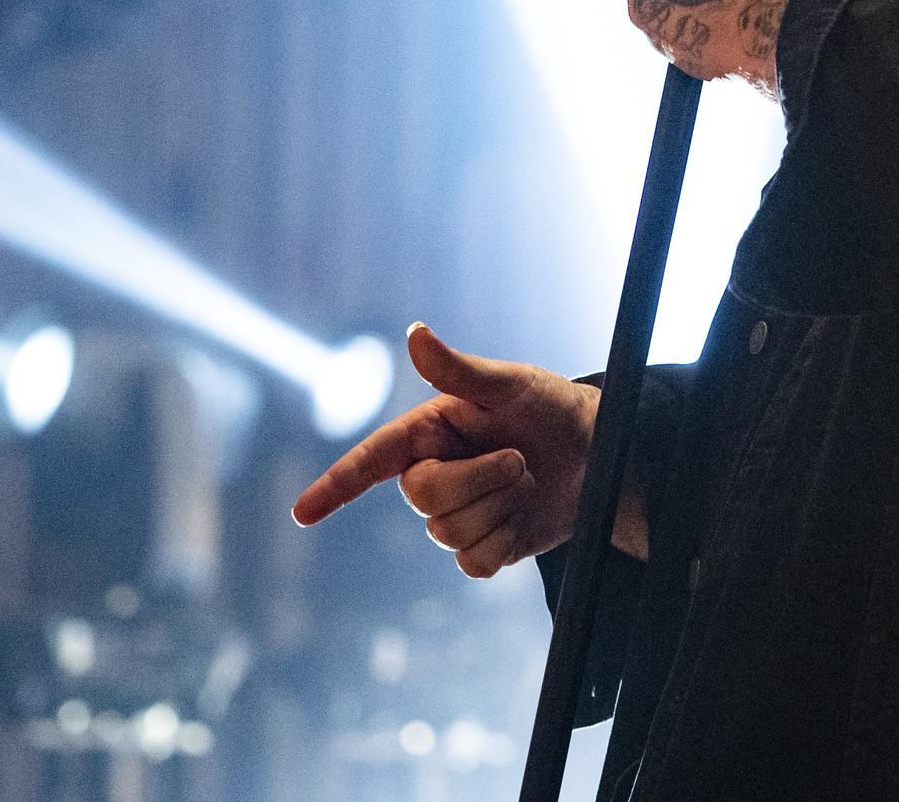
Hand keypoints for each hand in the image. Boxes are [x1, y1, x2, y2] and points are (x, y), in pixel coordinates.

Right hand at [291, 324, 634, 574]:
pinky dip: (506, 540)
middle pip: (423, 498)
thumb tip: (415, 333)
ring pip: (449, 533)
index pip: (370, 460)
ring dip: (501, 505)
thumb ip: (459, 369)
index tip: (301, 513)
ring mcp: (455, 515)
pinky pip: (475, 564)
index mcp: (428, 432)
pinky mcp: (481, 548)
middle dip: (478, 479)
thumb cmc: (550, 407)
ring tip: (525, 480)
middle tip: (518, 459)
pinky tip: (524, 515)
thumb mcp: (511, 384)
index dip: (335, 486)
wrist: (597, 454)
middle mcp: (433, 474)